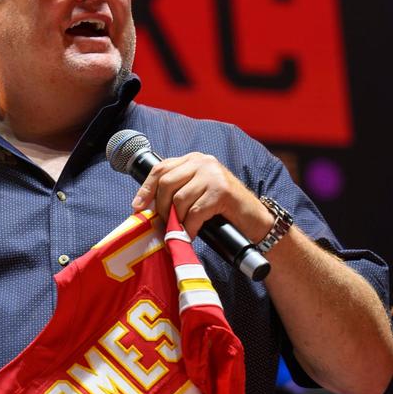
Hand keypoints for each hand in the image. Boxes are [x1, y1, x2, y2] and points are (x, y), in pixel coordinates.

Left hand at [131, 152, 272, 240]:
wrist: (255, 220)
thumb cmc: (222, 210)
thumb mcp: (196, 194)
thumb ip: (176, 193)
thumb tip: (147, 208)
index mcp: (193, 159)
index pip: (160, 168)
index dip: (146, 189)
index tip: (137, 207)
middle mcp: (202, 162)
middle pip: (166, 183)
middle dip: (160, 207)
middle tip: (162, 224)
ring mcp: (213, 174)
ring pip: (179, 199)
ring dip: (175, 220)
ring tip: (177, 231)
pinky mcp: (221, 191)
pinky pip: (195, 212)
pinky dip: (188, 227)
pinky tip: (189, 234)